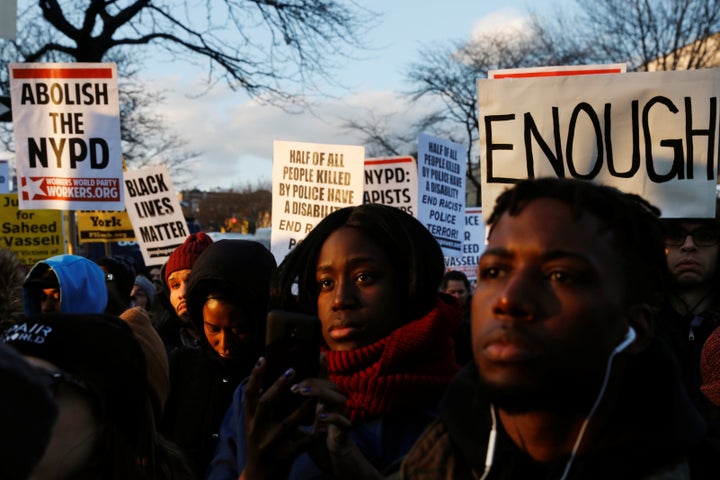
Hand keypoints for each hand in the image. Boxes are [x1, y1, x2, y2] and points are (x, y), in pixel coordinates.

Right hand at [242, 357, 315, 479]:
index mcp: (250, 421)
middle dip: (278, 386)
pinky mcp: (283, 458)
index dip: (254, 376)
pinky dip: (313, 437)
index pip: (249, 395)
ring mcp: (269, 445)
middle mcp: (256, 431)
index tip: (263, 358)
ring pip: (286, 424)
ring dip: (302, 409)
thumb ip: (259, 408)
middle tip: (292, 370)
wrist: (258, 479)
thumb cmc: (261, 447)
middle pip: (265, 404)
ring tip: (315, 396)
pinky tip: (324, 428)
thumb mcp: (255, 427)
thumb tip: (266, 380)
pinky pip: (301, 445)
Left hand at [298, 355, 382, 479]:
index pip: (324, 381)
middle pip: (331, 385)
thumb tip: (274, 400)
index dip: (322, 367)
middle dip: (313, 381)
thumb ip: (293, 412)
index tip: (318, 352)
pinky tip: (321, 416)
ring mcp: (341, 419)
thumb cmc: (318, 442)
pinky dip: (333, 417)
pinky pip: (342, 422)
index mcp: (324, 404)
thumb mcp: (302, 424)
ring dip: (321, 393)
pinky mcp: (344, 434)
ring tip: (303, 392)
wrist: (334, 463)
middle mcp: (334, 408)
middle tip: (295, 384)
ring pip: (339, 398)